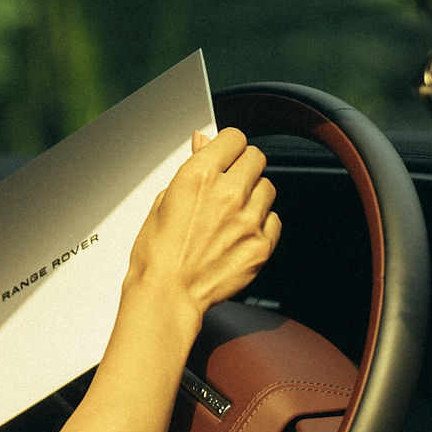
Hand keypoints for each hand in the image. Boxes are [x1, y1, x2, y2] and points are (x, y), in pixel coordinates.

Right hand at [124, 128, 280, 316]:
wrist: (167, 295)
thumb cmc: (157, 253)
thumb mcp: (164, 199)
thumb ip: (191, 167)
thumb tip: (203, 143)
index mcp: (199, 175)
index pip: (233, 137)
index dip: (227, 147)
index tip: (224, 156)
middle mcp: (228, 192)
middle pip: (256, 157)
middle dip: (243, 167)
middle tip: (229, 184)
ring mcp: (248, 219)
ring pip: (268, 187)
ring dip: (254, 195)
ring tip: (233, 214)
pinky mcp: (262, 244)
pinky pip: (274, 219)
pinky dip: (261, 223)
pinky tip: (240, 233)